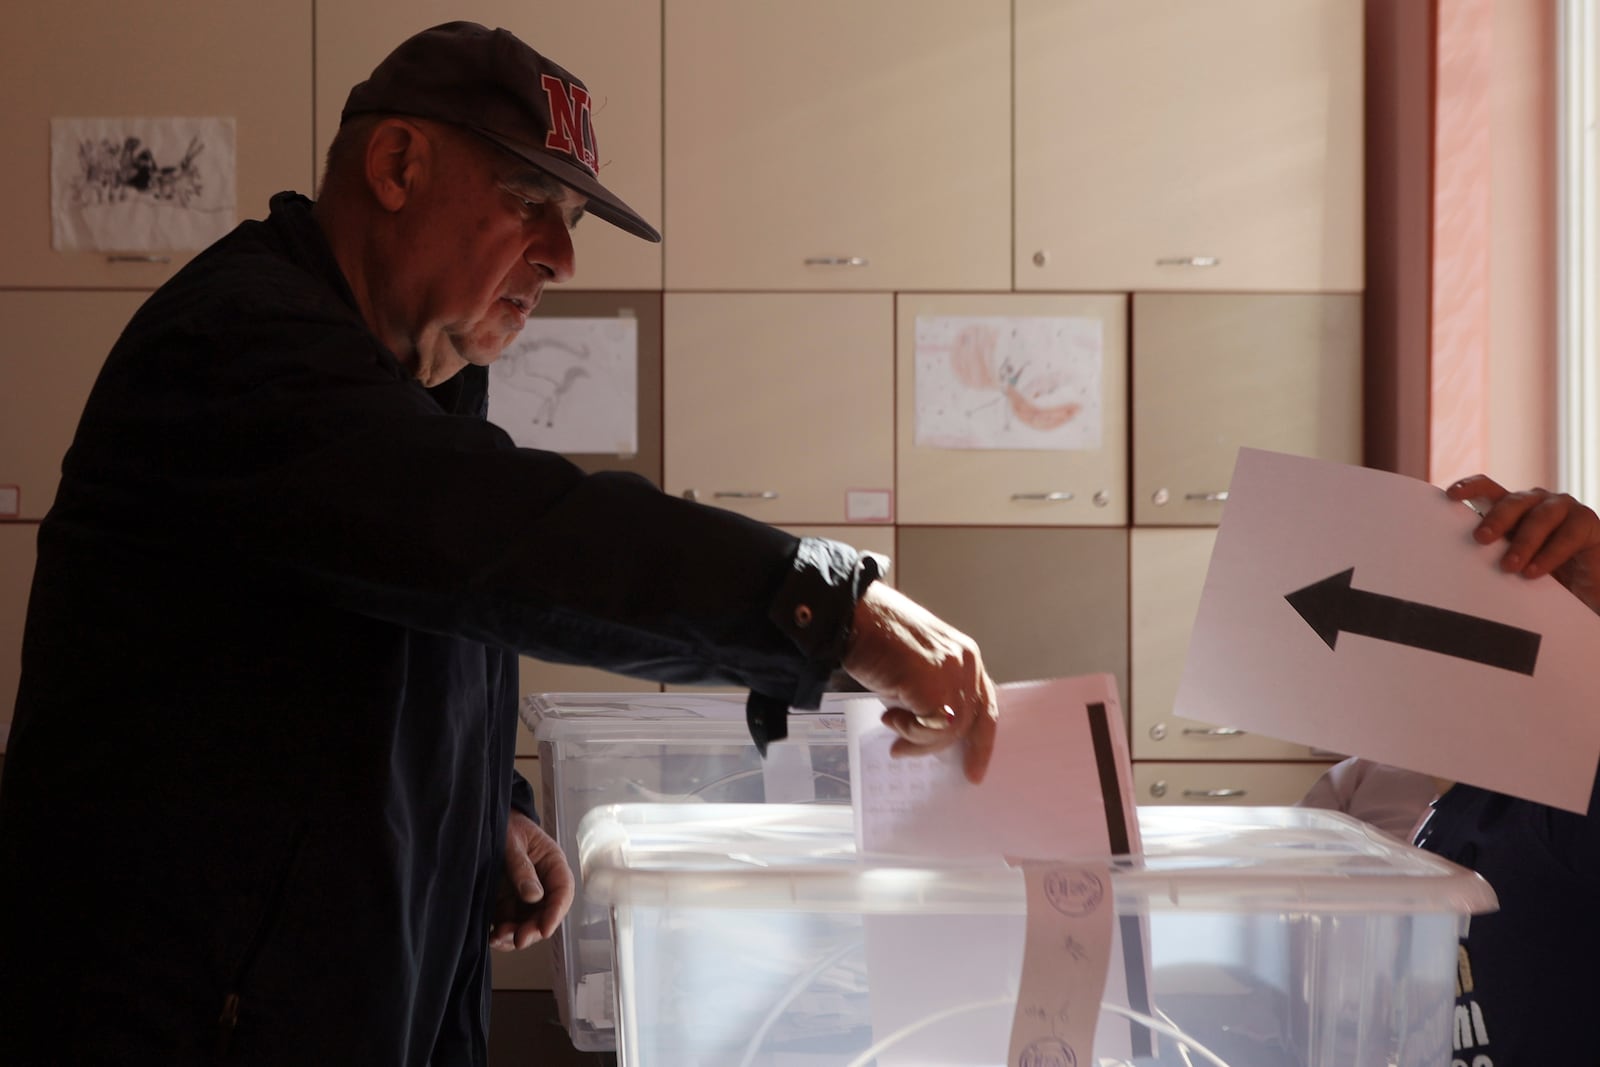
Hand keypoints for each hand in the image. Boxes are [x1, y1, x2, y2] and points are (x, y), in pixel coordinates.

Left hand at [490, 810, 574, 950]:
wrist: (486, 822)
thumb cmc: (506, 826)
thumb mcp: (513, 842)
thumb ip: (522, 868)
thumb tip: (534, 896)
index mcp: (552, 864)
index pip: (562, 892)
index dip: (555, 913)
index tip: (544, 930)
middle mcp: (543, 883)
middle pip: (546, 913)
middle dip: (533, 930)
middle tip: (518, 940)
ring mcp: (525, 895)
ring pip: (528, 924)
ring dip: (516, 935)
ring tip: (498, 938)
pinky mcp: (508, 903)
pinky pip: (509, 923)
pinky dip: (502, 934)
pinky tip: (492, 937)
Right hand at [841, 582, 998, 783]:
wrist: (852, 617)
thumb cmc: (874, 635)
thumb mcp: (916, 665)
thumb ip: (930, 691)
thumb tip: (929, 728)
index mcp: (964, 654)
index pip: (984, 702)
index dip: (982, 737)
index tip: (977, 764)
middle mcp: (965, 662)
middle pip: (974, 721)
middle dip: (954, 749)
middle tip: (946, 768)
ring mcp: (952, 674)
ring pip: (951, 730)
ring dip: (919, 739)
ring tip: (893, 727)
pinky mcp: (934, 687)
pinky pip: (930, 729)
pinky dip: (908, 730)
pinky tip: (889, 715)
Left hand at [1446, 474, 1599, 614]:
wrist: (1584, 589)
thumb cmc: (1541, 574)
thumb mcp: (1512, 562)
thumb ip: (1490, 555)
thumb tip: (1454, 566)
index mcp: (1512, 508)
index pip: (1488, 489)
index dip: (1470, 487)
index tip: (1451, 495)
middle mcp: (1536, 502)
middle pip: (1513, 502)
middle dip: (1496, 519)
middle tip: (1480, 539)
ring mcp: (1563, 508)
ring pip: (1540, 517)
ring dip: (1523, 542)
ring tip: (1509, 566)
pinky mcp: (1587, 522)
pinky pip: (1568, 534)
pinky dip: (1549, 554)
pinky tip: (1534, 571)